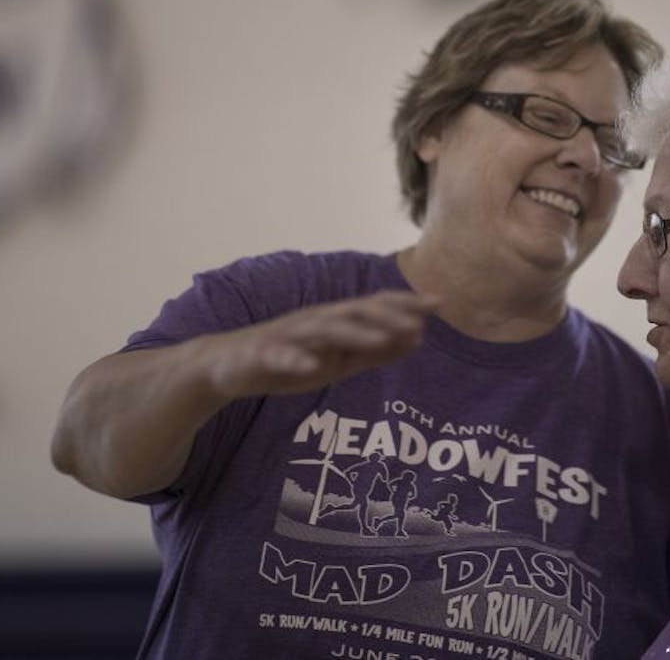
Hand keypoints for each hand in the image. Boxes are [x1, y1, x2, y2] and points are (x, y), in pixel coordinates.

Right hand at [202, 291, 434, 398]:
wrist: (228, 367)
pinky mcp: (263, 354)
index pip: (376, 307)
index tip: (441, 302)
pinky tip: (310, 367)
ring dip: (354, 335)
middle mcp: (315, 321)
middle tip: (420, 322)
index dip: (407, 304)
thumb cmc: (290, 361)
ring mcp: (289, 336)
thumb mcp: (339, 361)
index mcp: (335, 321)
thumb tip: (420, 337)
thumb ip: (377, 351)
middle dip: (387, 317)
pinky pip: (281, 356)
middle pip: (355, 314)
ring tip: (381, 341)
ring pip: (324, 331)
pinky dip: (296, 359)